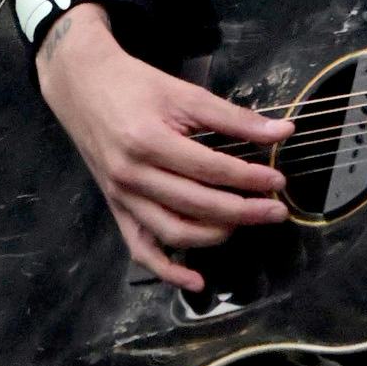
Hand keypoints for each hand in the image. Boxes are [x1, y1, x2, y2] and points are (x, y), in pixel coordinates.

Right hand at [34, 2, 294, 290]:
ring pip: (174, 232)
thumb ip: (235, 117)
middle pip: (196, 205)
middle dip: (242, 212)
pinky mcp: (116, 208)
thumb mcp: (186, 93)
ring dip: (215, 236)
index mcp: (149, 141)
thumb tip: (282, 132)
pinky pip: (141, 249)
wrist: (83, 85)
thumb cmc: (135, 85)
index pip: (210, 170)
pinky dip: (168, 270)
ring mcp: (121, 196)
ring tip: (246, 223)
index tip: (277, 180)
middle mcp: (132, 175)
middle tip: (275, 210)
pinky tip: (197, 280)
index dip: (248, 178)